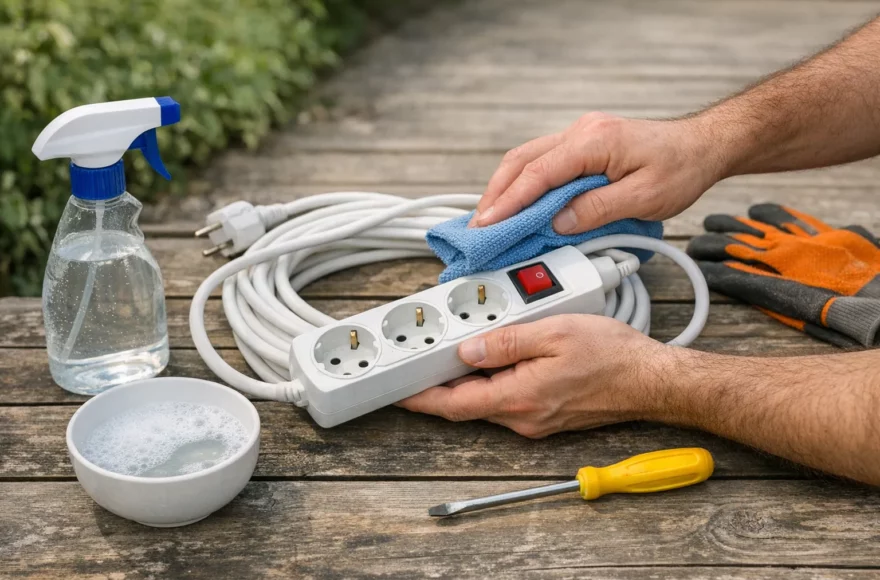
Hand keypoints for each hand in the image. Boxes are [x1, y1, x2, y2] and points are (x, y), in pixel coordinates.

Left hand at [397, 315, 672, 437]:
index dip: (420, 398)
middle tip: (424, 356)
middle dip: (440, 382)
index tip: (396, 391)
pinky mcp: (545, 415)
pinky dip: (494, 380)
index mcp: (517, 397)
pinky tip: (499, 356)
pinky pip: (507, 398)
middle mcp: (522, 417)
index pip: (453, 404)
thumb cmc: (612, 356)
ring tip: (465, 345)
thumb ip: (506, 342)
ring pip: (486, 400)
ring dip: (469, 379)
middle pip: (466, 403)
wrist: (651, 380)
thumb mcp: (553, 333)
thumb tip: (469, 349)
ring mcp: (534, 419)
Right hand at [470, 113, 724, 233]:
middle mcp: (581, 132)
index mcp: (593, 141)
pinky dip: (524, 183)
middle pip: (521, 161)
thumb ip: (597, 210)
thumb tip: (558, 224)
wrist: (703, 146)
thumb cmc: (681, 168)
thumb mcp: (644, 197)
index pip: (538, 173)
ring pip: (527, 159)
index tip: (488, 224)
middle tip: (478, 226)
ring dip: (506, 188)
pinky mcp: (583, 145)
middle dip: (496, 193)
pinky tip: (517, 204)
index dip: (509, 201)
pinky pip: (543, 162)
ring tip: (490, 219)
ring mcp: (580, 136)